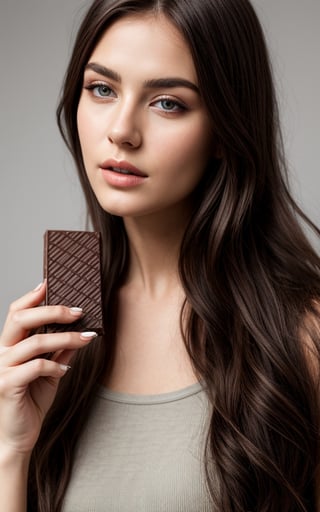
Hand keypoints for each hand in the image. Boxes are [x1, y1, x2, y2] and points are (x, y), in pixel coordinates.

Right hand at [0, 281, 96, 454]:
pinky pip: (35, 367)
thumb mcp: (49, 371)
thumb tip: (79, 330)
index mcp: (9, 346)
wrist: (17, 437)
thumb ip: (59, 350)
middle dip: (52, 310)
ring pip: (34, 342)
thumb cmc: (30, 401)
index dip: (32, 296)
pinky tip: (66, 369)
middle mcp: (1, 353)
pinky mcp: (7, 385)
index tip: (52, 284)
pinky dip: (55, 365)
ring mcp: (2, 369)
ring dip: (64, 338)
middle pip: (21, 319)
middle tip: (78, 311)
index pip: (16, 313)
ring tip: (85, 338)